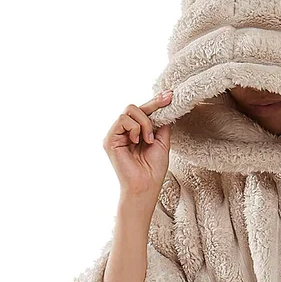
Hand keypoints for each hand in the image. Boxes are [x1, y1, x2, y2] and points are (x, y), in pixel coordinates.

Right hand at [104, 90, 173, 204]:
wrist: (146, 186)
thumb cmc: (153, 170)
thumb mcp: (162, 142)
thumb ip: (161, 124)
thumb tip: (166, 107)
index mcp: (136, 132)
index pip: (144, 111)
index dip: (156, 102)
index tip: (170, 95)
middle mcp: (124, 132)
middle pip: (135, 106)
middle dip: (152, 108)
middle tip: (163, 111)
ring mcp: (116, 135)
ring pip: (129, 110)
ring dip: (144, 123)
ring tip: (148, 140)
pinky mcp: (110, 139)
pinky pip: (122, 120)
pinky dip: (135, 128)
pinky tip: (138, 141)